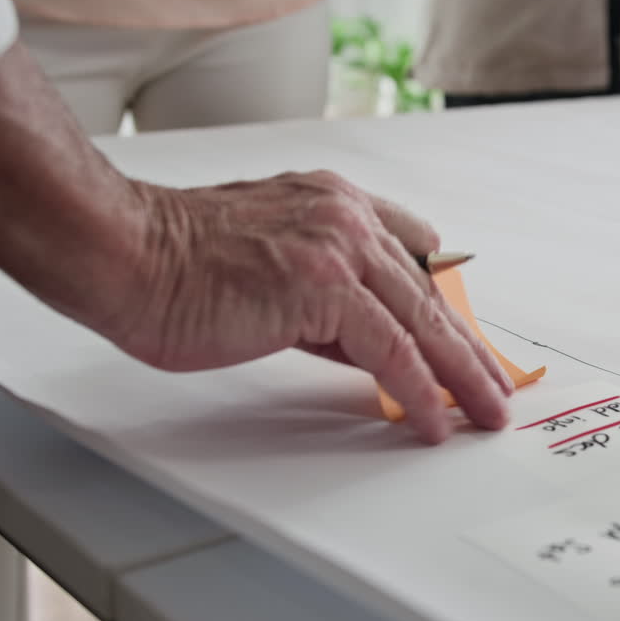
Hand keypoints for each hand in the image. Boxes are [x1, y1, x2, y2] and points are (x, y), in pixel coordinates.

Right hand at [118, 170, 512, 443]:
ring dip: (463, 374)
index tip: (462, 339)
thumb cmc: (174, 263)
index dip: (443, 303)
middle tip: (495, 385)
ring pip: (424, 319)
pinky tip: (434, 417)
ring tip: (484, 411)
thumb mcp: (269, 271)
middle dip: (468, 346)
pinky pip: (393, 348)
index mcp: (333, 203)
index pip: (414, 254)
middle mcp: (346, 216)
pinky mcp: (324, 287)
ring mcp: (338, 247)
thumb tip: (368, 351)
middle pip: (431, 289)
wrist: (124, 254)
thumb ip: (323, 301)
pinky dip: (420, 388)